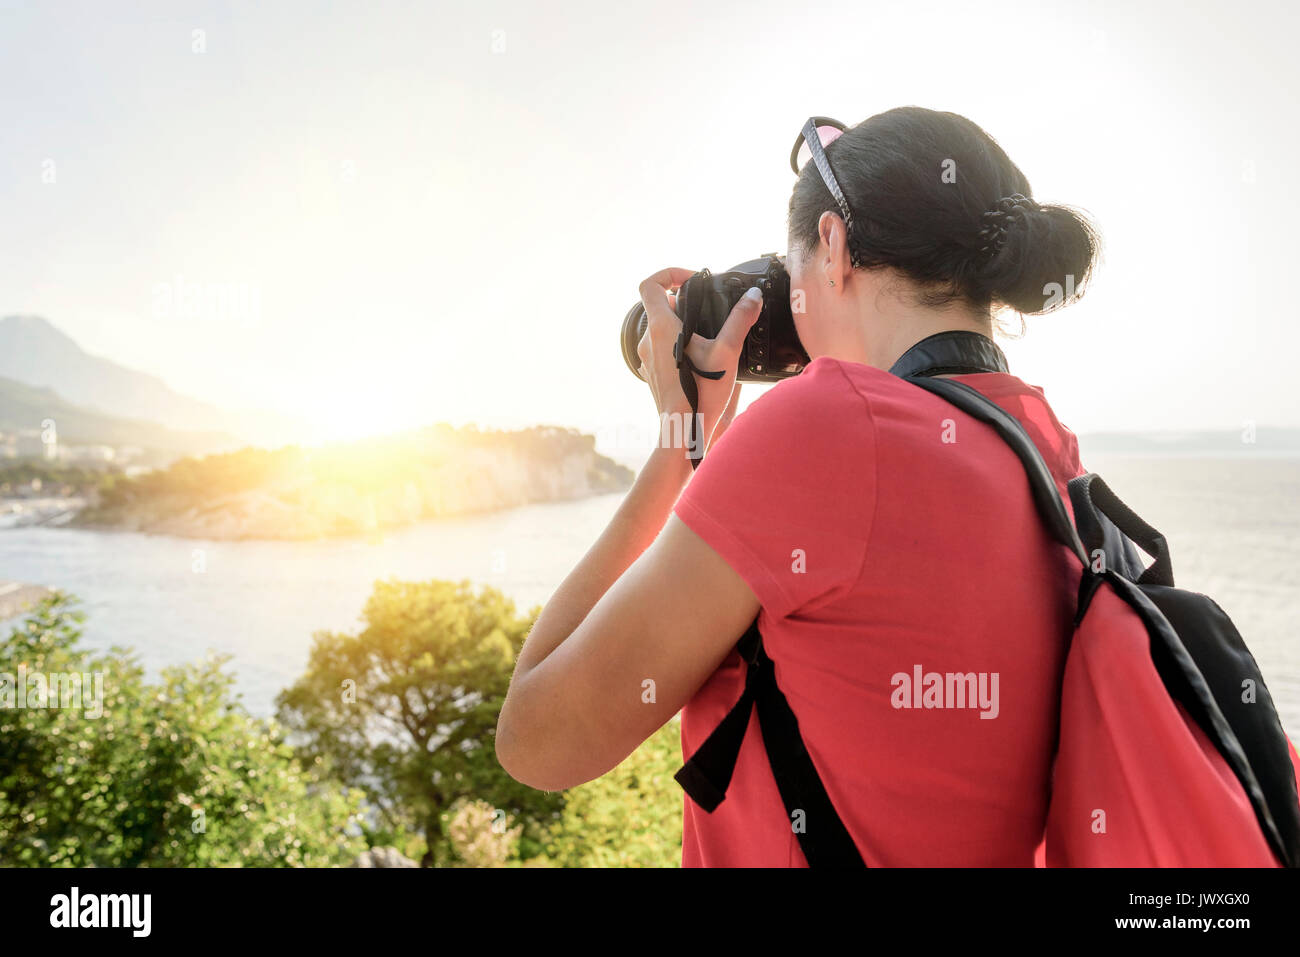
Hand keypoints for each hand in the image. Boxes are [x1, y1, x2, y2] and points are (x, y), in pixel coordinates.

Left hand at [635, 267, 762, 458]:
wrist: (684, 429)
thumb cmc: (701, 393)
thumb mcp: (727, 351)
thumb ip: (740, 319)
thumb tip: (753, 296)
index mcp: (661, 327)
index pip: (650, 284)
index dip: (669, 274)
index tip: (691, 281)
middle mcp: (648, 340)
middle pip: (659, 306)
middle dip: (684, 303)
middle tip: (709, 311)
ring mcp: (647, 358)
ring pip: (661, 329)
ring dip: (682, 326)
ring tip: (709, 338)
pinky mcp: (652, 373)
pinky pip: (662, 349)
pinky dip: (678, 346)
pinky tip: (701, 359)